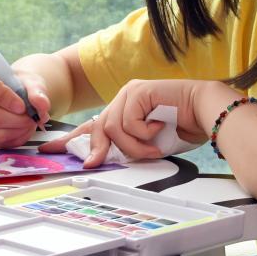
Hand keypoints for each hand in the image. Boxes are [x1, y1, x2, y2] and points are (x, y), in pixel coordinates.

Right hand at [0, 67, 50, 148]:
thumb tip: (42, 105)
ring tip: (30, 122)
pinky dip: (15, 137)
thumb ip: (37, 91)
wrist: (16, 97)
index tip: (22, 105)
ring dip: (17, 129)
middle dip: (15, 118)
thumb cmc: (19, 85)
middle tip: (32, 117)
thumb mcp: (30, 81)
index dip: (3, 96)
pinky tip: (24, 129)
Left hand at [39, 79, 237, 166]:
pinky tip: (159, 127)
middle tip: (93, 165)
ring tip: (154, 148)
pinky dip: (143, 133)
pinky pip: (127, 122)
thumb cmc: (184, 127)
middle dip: (96, 149)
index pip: (92, 125)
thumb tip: (106, 160)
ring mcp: (129, 92)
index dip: (71, 139)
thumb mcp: (149, 144)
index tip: (49, 151)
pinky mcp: (137, 91)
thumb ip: (127, 147)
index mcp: (124, 110)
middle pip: (98, 127)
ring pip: (113, 128)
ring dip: (134, 146)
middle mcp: (124, 98)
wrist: (207, 112)